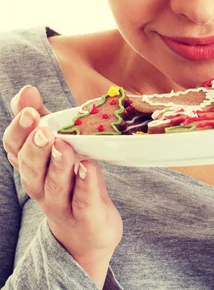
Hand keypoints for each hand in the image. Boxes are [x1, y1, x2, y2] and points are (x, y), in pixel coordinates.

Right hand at [2, 85, 122, 286]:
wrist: (85, 234)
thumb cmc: (69, 182)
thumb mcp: (54, 149)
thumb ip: (41, 119)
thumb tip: (25, 90)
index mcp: (32, 167)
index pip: (15, 149)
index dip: (19, 130)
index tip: (28, 109)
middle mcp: (41, 186)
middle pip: (31, 167)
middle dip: (35, 147)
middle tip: (42, 129)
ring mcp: (62, 203)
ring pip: (54, 184)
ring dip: (58, 163)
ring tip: (63, 145)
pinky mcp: (85, 215)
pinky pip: (82, 200)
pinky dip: (85, 183)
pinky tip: (87, 167)